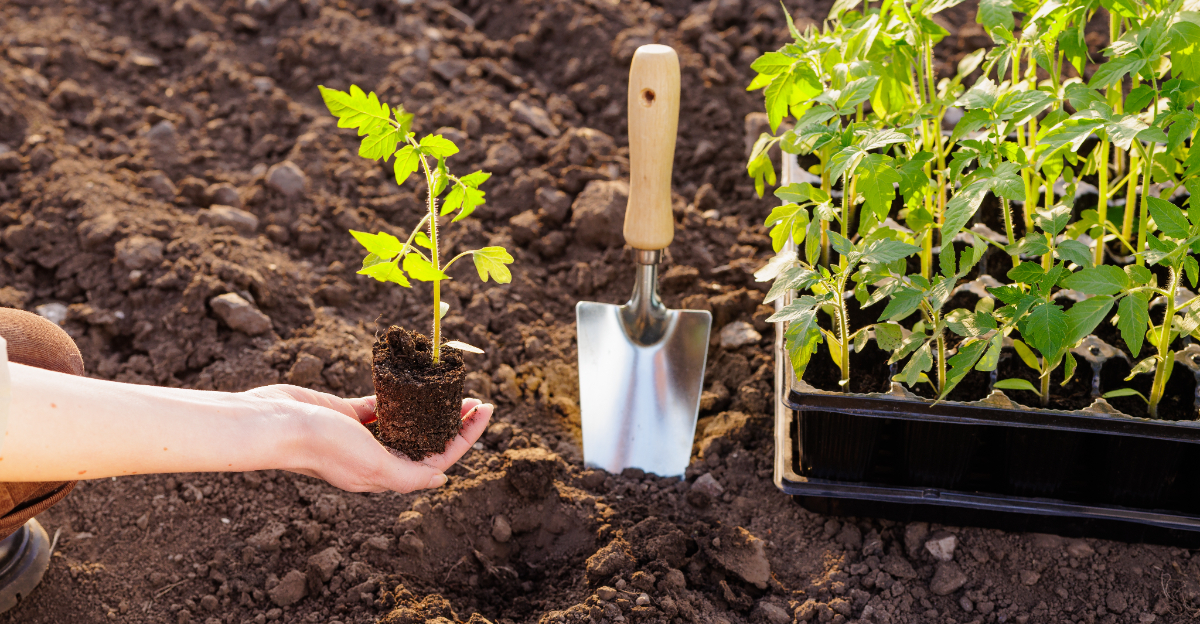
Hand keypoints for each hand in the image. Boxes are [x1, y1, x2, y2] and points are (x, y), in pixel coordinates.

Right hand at [244, 385, 492, 493]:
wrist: (274, 424)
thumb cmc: (321, 445)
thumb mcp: (371, 465)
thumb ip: (407, 476)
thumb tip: (441, 479)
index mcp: (384, 474)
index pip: (438, 458)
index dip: (465, 437)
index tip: (485, 411)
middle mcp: (376, 457)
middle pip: (425, 441)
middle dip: (453, 422)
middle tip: (473, 399)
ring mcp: (361, 436)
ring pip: (405, 421)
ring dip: (429, 407)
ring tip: (450, 388)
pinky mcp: (346, 413)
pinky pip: (379, 404)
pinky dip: (396, 394)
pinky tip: (413, 382)